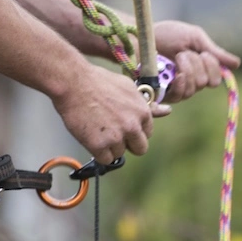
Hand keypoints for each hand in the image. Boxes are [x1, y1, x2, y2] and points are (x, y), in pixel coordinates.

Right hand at [52, 64, 168, 163]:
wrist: (74, 82)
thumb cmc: (99, 82)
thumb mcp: (128, 88)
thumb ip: (146, 104)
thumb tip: (167, 111)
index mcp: (143, 113)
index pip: (147, 134)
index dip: (135, 131)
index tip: (123, 125)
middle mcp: (132, 126)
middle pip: (140, 149)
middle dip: (128, 143)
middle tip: (112, 133)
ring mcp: (116, 137)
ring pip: (119, 153)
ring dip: (110, 146)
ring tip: (98, 128)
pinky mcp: (99, 145)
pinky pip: (105, 159)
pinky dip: (98, 152)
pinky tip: (91, 136)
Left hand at [153, 20, 240, 102]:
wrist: (143, 34)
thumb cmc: (168, 35)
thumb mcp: (195, 38)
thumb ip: (214, 52)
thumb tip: (237, 64)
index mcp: (200, 71)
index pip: (215, 80)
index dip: (212, 66)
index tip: (202, 52)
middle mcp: (190, 83)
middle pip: (204, 83)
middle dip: (196, 64)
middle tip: (182, 53)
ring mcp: (176, 89)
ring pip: (192, 89)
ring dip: (186, 69)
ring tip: (175, 57)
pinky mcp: (161, 94)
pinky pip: (176, 97)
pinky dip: (180, 85)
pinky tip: (177, 76)